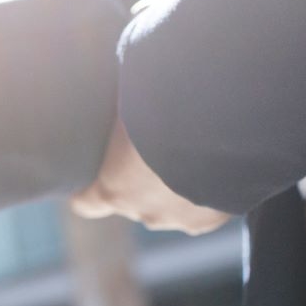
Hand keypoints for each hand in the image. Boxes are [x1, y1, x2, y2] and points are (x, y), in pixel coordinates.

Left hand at [70, 117, 230, 234]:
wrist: (220, 130)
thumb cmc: (164, 111)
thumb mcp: (130, 103)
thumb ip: (120, 110)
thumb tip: (116, 86)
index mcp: (113, 189)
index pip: (86, 204)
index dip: (86, 194)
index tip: (87, 184)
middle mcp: (144, 212)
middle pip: (132, 204)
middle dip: (139, 183)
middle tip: (154, 151)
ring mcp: (180, 220)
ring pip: (170, 208)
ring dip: (175, 189)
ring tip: (189, 157)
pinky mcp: (211, 220)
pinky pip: (203, 209)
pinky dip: (206, 193)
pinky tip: (213, 168)